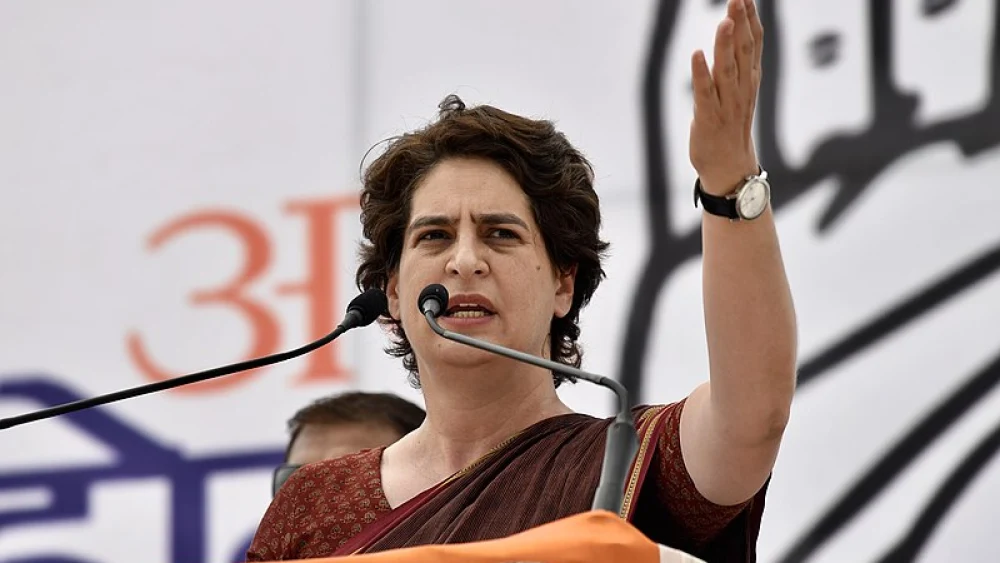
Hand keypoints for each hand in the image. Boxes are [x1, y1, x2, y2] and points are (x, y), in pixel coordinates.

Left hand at [689, 0, 762, 195]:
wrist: (729, 169)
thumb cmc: (730, 129)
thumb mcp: (738, 93)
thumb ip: (735, 66)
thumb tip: (732, 36)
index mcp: (749, 82)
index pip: (753, 45)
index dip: (751, 20)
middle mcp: (741, 90)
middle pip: (743, 52)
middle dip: (741, 24)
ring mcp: (726, 104)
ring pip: (727, 70)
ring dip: (725, 45)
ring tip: (724, 21)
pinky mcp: (708, 118)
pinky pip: (705, 93)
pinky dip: (701, 73)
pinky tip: (697, 54)